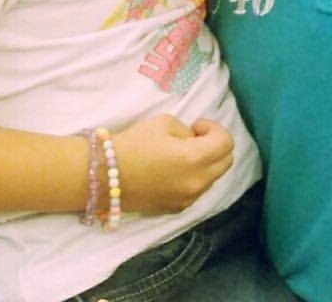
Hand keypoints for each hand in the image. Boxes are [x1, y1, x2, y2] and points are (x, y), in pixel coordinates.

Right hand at [112, 114, 233, 213]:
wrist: (106, 175)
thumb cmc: (134, 143)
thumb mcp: (164, 123)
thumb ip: (187, 131)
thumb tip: (195, 140)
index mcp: (194, 159)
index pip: (226, 142)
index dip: (213, 128)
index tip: (195, 125)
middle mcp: (197, 183)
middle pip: (226, 162)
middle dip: (215, 145)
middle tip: (194, 137)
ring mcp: (189, 199)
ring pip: (213, 178)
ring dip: (205, 162)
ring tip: (181, 154)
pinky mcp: (178, 209)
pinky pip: (197, 190)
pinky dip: (194, 177)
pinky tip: (173, 170)